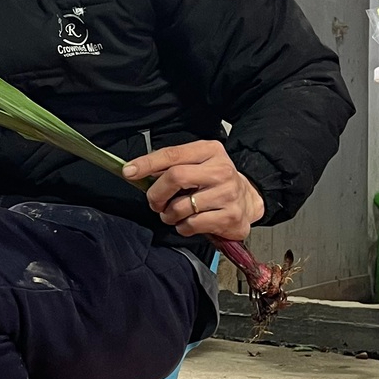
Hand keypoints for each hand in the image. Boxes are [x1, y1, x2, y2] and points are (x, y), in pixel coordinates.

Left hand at [123, 139, 265, 241]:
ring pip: (181, 206)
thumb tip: (136, 172)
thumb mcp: (196, 165)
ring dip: (169, 214)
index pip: (173, 154)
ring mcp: (228, 194)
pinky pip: (192, 224)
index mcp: (210, 150)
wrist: (248, 201)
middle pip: (175, 177)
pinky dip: (182, 227)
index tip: (129, 171)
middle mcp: (221, 169)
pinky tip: (187, 223)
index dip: (147, 163)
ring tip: (173, 214)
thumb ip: (170, 166)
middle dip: (156, 194)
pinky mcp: (230, 217)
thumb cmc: (214, 182)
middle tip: (154, 202)